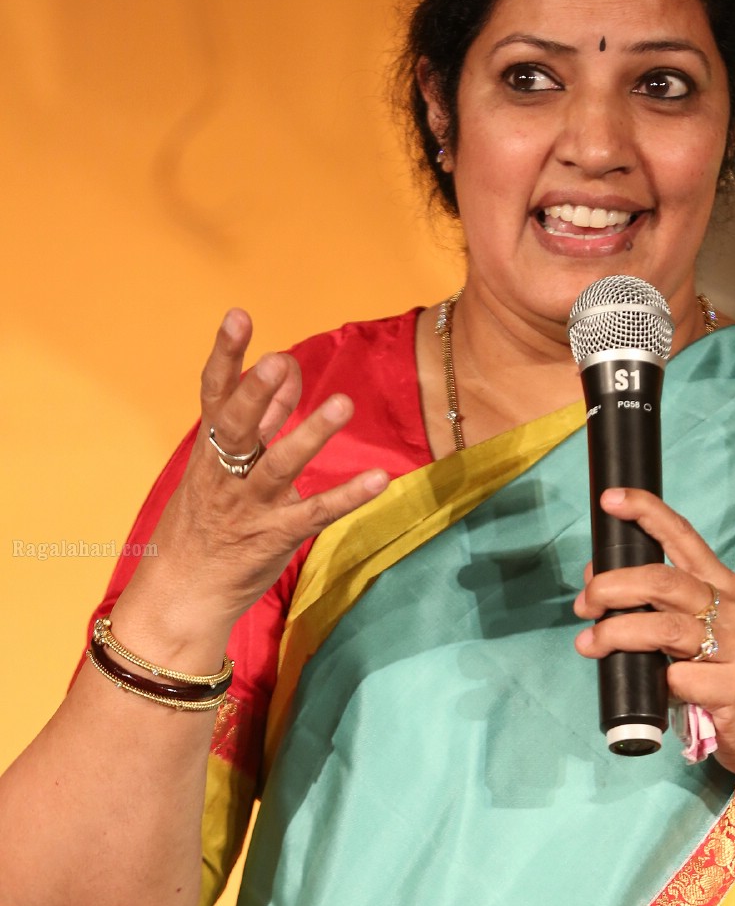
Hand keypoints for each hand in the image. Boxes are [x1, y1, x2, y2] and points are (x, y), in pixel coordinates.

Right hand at [126, 310, 389, 637]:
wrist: (183, 590)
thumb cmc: (208, 519)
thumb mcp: (225, 462)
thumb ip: (263, 415)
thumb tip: (290, 367)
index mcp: (212, 448)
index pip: (215, 393)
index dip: (226, 354)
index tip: (238, 315)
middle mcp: (227, 473)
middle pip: (238, 426)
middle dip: (257, 392)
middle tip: (278, 359)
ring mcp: (252, 505)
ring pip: (280, 466)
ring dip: (310, 435)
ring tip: (343, 405)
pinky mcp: (278, 535)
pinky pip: (316, 513)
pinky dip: (348, 495)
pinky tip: (379, 479)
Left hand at [573, 488, 734, 814]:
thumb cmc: (730, 676)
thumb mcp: (699, 632)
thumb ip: (657, 607)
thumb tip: (598, 581)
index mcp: (722, 587)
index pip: (684, 537)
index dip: (647, 513)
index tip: (612, 500)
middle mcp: (731, 609)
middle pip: (663, 581)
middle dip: (613, 587)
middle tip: (584, 604)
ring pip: (664, 629)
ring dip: (617, 633)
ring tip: (589, 643)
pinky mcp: (734, 689)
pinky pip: (679, 680)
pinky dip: (656, 682)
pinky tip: (650, 688)